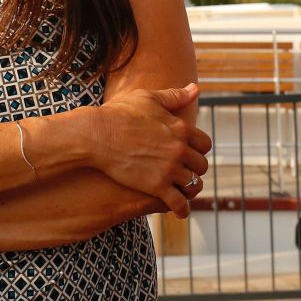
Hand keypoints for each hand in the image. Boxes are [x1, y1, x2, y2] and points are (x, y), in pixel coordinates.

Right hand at [84, 84, 210, 213]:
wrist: (96, 135)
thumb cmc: (118, 113)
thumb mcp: (148, 98)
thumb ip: (174, 96)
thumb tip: (195, 89)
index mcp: (181, 128)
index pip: (204, 144)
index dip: (198, 150)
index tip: (190, 153)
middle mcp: (179, 149)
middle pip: (201, 165)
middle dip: (195, 169)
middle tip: (186, 172)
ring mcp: (169, 169)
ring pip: (193, 184)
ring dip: (189, 188)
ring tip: (183, 190)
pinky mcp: (156, 186)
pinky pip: (179, 202)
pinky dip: (182, 209)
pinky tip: (180, 211)